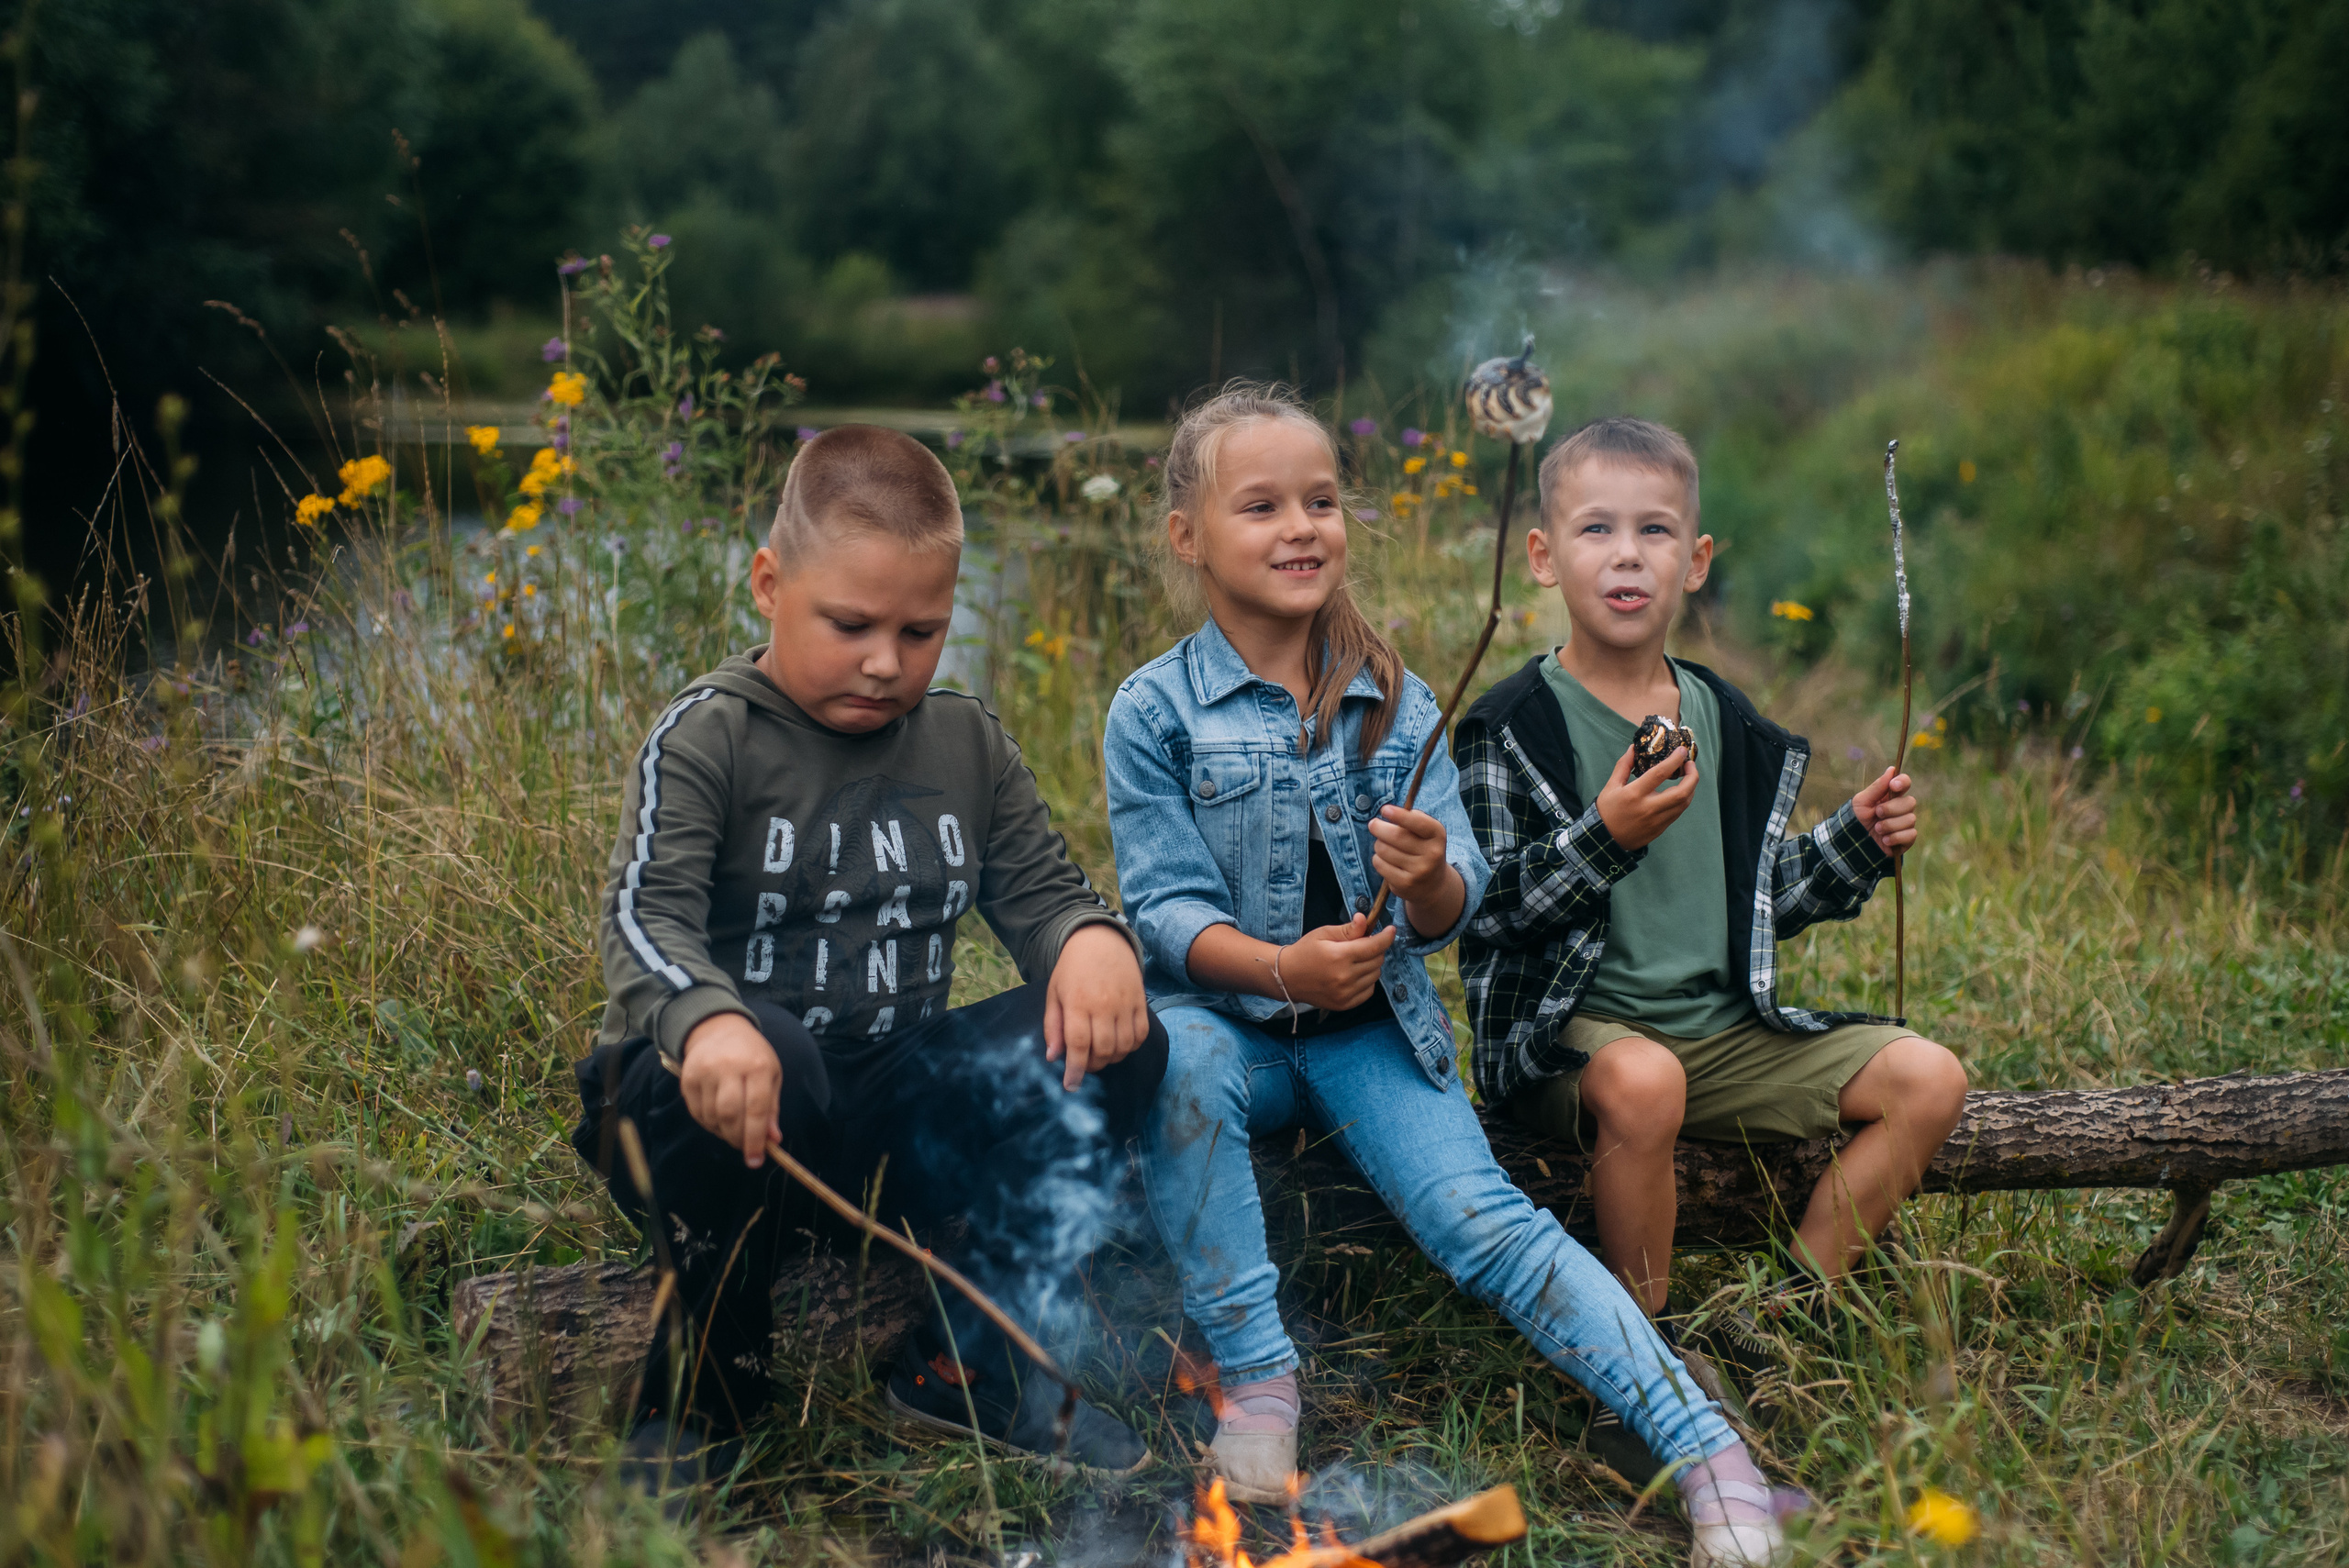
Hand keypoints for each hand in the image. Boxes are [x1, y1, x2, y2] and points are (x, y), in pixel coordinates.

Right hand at [679, 1012, 780, 1167]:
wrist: (718, 1028)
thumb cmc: (751, 1055)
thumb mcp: (771, 1074)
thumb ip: (771, 1108)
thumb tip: (772, 1140)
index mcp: (757, 1066)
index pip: (757, 1109)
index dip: (756, 1138)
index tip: (756, 1160)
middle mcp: (729, 1067)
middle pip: (730, 1115)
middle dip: (738, 1138)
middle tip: (744, 1146)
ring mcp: (705, 1072)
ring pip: (712, 1117)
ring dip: (723, 1132)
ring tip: (732, 1129)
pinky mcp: (687, 1078)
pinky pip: (697, 1113)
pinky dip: (709, 1123)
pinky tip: (718, 1119)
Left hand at [1045, 923, 1151, 1089]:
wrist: (1101, 941)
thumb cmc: (1073, 970)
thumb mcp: (1054, 994)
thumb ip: (1053, 1026)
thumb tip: (1053, 1057)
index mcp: (1077, 1002)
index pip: (1078, 1044)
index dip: (1075, 1070)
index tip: (1071, 1086)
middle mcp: (1103, 1004)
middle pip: (1103, 1050)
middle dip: (1093, 1065)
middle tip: (1085, 1063)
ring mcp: (1125, 1003)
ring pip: (1123, 1046)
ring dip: (1111, 1058)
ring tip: (1100, 1053)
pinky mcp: (1140, 1002)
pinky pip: (1140, 1035)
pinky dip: (1130, 1046)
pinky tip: (1119, 1043)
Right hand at [1276, 917, 1396, 1011]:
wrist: (1287, 977)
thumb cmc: (1305, 951)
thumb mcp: (1324, 934)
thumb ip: (1348, 929)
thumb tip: (1365, 919)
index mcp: (1339, 956)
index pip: (1374, 946)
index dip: (1386, 937)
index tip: (1391, 930)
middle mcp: (1344, 977)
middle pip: (1377, 960)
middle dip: (1375, 949)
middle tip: (1362, 944)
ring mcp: (1345, 993)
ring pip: (1375, 975)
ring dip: (1371, 965)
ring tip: (1355, 960)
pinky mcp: (1345, 1004)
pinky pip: (1369, 991)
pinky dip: (1367, 981)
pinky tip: (1354, 974)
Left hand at [1368, 803, 1466, 939]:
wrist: (1434, 885)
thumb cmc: (1424, 850)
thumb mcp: (1427, 833)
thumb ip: (1413, 820)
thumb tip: (1389, 812)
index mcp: (1438, 836)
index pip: (1419, 823)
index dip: (1400, 815)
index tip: (1384, 809)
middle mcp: (1432, 854)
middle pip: (1395, 836)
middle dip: (1378, 828)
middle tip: (1373, 825)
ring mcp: (1419, 871)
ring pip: (1384, 849)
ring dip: (1378, 844)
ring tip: (1384, 846)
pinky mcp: (1405, 884)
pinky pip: (1379, 864)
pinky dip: (1378, 859)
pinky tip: (1386, 860)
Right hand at [1594, 744, 1697, 849]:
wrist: (1605, 840)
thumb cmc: (1607, 810)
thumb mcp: (1611, 786)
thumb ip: (1624, 766)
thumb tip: (1633, 748)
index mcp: (1634, 794)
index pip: (1660, 774)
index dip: (1674, 760)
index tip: (1681, 750)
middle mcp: (1649, 808)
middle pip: (1681, 793)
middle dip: (1692, 777)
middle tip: (1690, 765)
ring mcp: (1657, 821)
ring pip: (1683, 803)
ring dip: (1690, 788)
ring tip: (1687, 776)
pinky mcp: (1660, 829)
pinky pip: (1677, 812)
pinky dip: (1682, 799)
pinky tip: (1680, 791)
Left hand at [1853, 766, 1916, 855]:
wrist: (1852, 843)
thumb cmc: (1856, 819)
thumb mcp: (1862, 802)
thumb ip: (1877, 787)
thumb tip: (1892, 769)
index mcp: (1890, 796)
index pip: (1904, 783)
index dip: (1902, 782)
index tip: (1893, 785)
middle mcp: (1901, 808)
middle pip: (1910, 802)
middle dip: (1891, 809)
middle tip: (1877, 813)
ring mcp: (1905, 823)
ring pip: (1910, 819)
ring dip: (1890, 825)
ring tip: (1877, 829)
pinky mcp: (1907, 839)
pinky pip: (1911, 834)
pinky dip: (1895, 837)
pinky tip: (1884, 840)